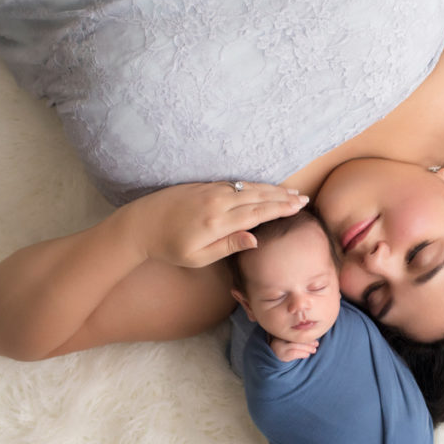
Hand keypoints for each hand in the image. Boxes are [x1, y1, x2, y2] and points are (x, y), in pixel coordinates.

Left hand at [127, 181, 308, 267]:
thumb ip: (228, 246)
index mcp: (217, 222)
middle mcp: (216, 202)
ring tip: (290, 192)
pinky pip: (236, 185)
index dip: (280, 209)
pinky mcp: (204, 186)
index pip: (257, 213)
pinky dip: (253, 186)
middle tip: (303, 198)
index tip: (298, 206)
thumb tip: (255, 238)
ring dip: (271, 190)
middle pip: (257, 197)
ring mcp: (210, 191)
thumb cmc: (169, 247)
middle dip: (282, 197)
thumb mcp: (198, 258)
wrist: (141, 224)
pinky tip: (263, 188)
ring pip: (248, 188)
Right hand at [269, 338, 318, 361]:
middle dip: (308, 341)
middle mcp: (278, 339)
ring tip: (314, 350)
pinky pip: (294, 353)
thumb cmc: (284, 349)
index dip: (305, 334)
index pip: (295, 332)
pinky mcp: (281, 355)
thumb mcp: (288, 341)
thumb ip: (296, 337)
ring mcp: (279, 347)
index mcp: (281, 333)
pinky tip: (307, 355)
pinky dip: (302, 353)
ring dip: (307, 348)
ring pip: (295, 346)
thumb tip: (312, 335)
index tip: (313, 336)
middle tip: (317, 344)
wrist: (272, 362)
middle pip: (296, 338)